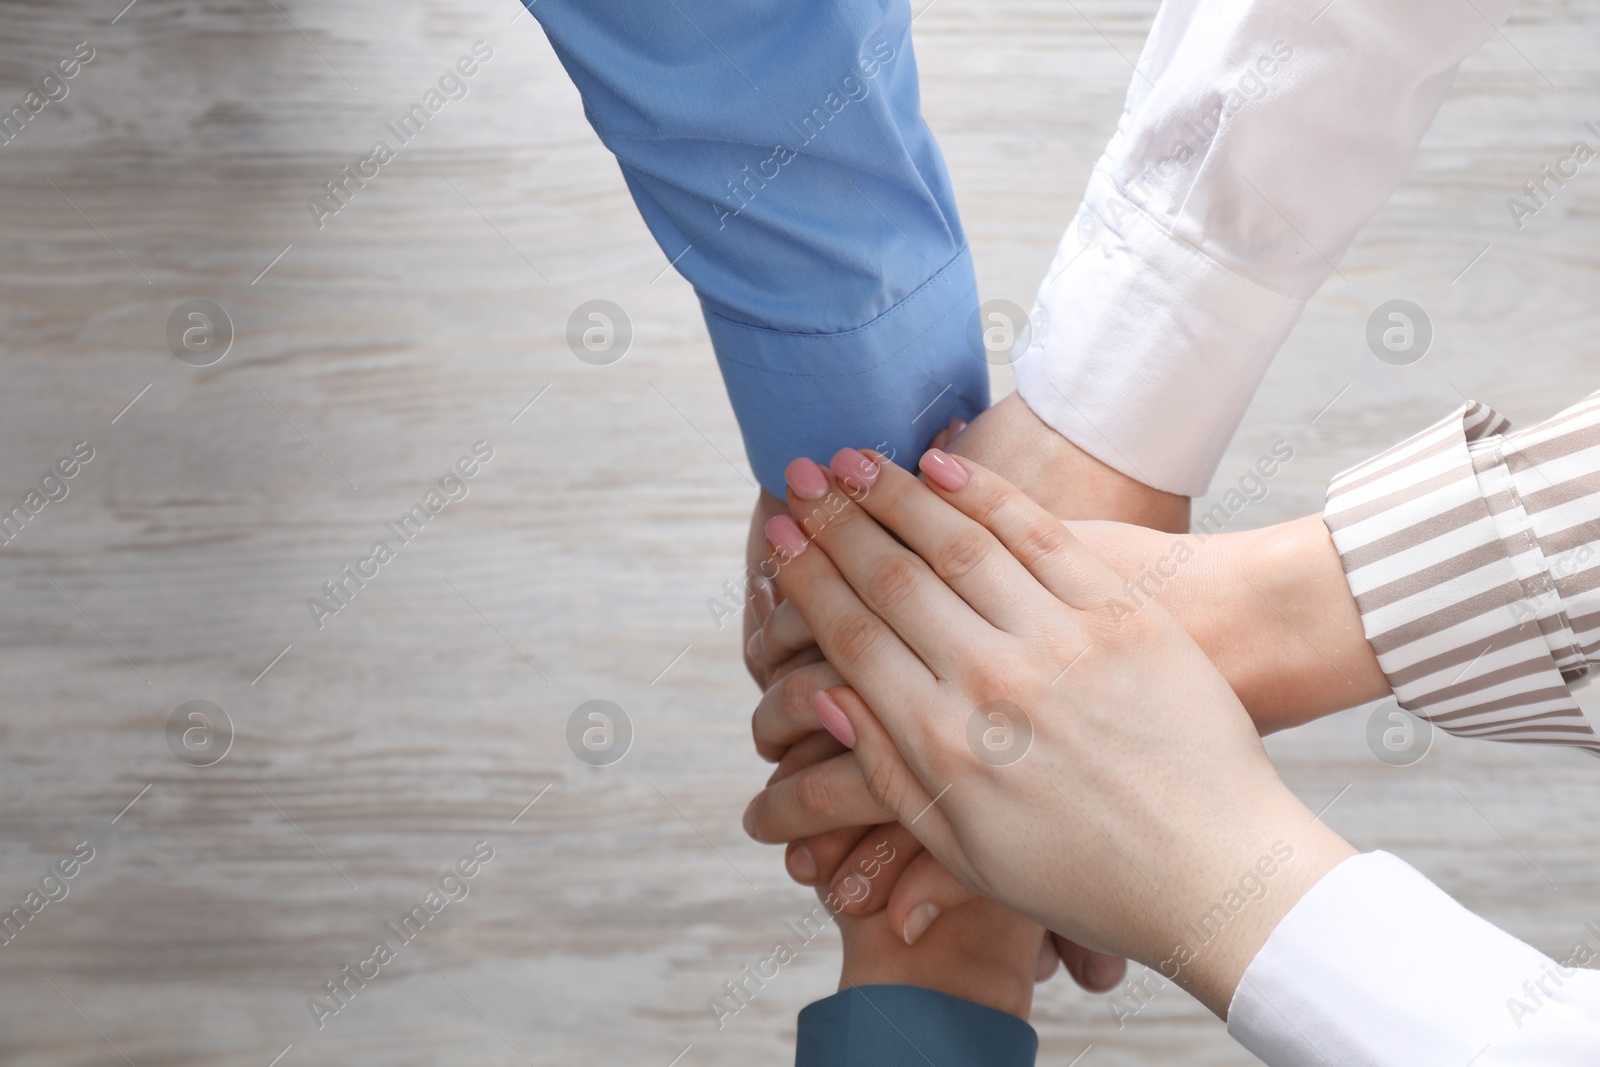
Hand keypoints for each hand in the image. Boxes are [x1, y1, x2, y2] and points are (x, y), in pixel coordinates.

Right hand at [747, 414, 1131, 990]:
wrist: (1216, 868)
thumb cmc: (1085, 874)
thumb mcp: (967, 851)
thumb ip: (889, 773)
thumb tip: (829, 699)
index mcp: (943, 746)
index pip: (851, 637)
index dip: (808, 578)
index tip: (781, 538)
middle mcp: (992, 684)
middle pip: (892, 578)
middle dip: (836, 521)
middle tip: (802, 478)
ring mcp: (1059, 642)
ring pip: (957, 545)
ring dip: (898, 493)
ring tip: (856, 459)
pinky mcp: (1120, 614)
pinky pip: (1040, 536)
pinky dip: (987, 495)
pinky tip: (944, 466)